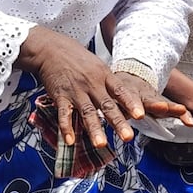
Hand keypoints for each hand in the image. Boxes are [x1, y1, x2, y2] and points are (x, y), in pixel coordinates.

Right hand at [18, 27, 187, 148]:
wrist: (52, 49)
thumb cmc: (77, 58)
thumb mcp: (98, 66)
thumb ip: (110, 84)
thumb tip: (127, 101)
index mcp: (103, 75)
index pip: (120, 90)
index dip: (130, 103)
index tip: (140, 115)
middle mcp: (91, 84)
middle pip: (106, 105)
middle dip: (118, 122)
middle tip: (128, 137)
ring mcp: (75, 91)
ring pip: (87, 112)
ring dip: (94, 129)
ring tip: (101, 144)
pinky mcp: (60, 96)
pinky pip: (64, 113)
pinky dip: (66, 127)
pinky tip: (69, 140)